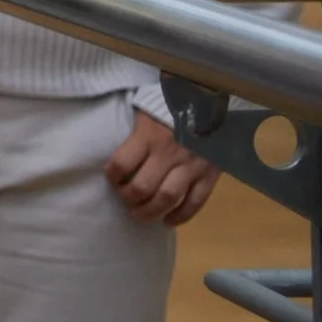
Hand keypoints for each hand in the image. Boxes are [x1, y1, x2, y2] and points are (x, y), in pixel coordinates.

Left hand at [105, 110, 220, 225]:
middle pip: (143, 187)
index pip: (121, 164)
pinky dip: (182, 216)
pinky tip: (168, 221)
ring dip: (151, 212)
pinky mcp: (210, 174)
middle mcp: (169, 153)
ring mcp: (192, 165)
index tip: (112, 179)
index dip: (112, 176)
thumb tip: (117, 161)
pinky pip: (196, 201)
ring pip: (168, 198)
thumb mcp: (144, 113)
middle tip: (125, 201)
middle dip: (129, 199)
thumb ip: (133, 136)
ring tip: (139, 215)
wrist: (208, 101)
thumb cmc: (167, 107)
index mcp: (148, 136)